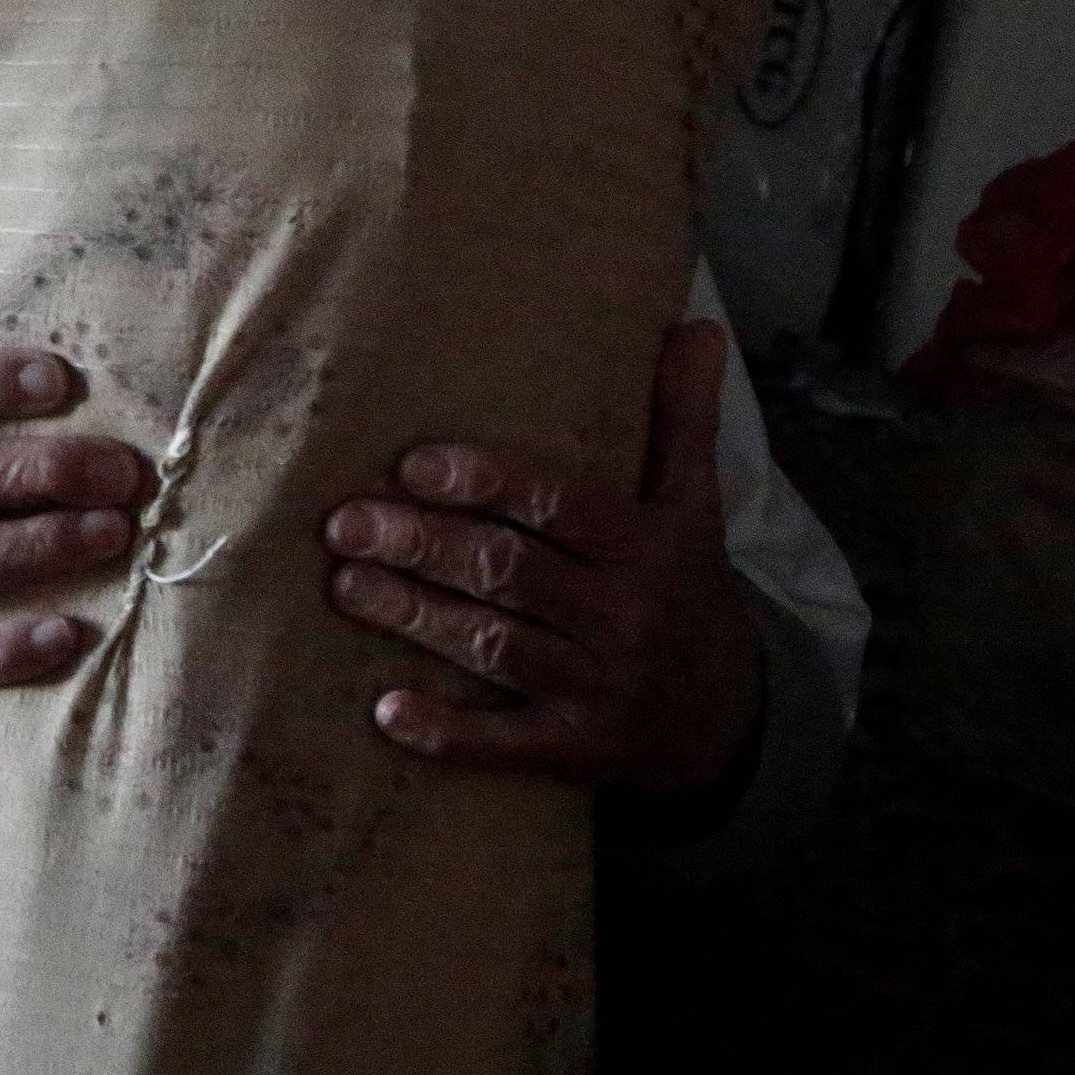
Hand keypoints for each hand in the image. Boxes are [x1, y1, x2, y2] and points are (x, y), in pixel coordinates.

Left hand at [322, 319, 763, 793]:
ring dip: (413, 616)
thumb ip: (684, 414)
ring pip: (493, 646)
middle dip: (421, 545)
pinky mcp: (576, 748)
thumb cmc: (690, 588)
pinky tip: (386, 712)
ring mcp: (597, 686)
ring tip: (344, 586)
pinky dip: (447, 733)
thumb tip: (697, 326)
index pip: (557, 506)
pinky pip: (505, 743)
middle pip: (507, 573)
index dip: (485, 483)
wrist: (729, 715)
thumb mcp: (698, 502)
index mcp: (645, 545)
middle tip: (344, 522)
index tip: (411, 465)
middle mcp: (621, 613)